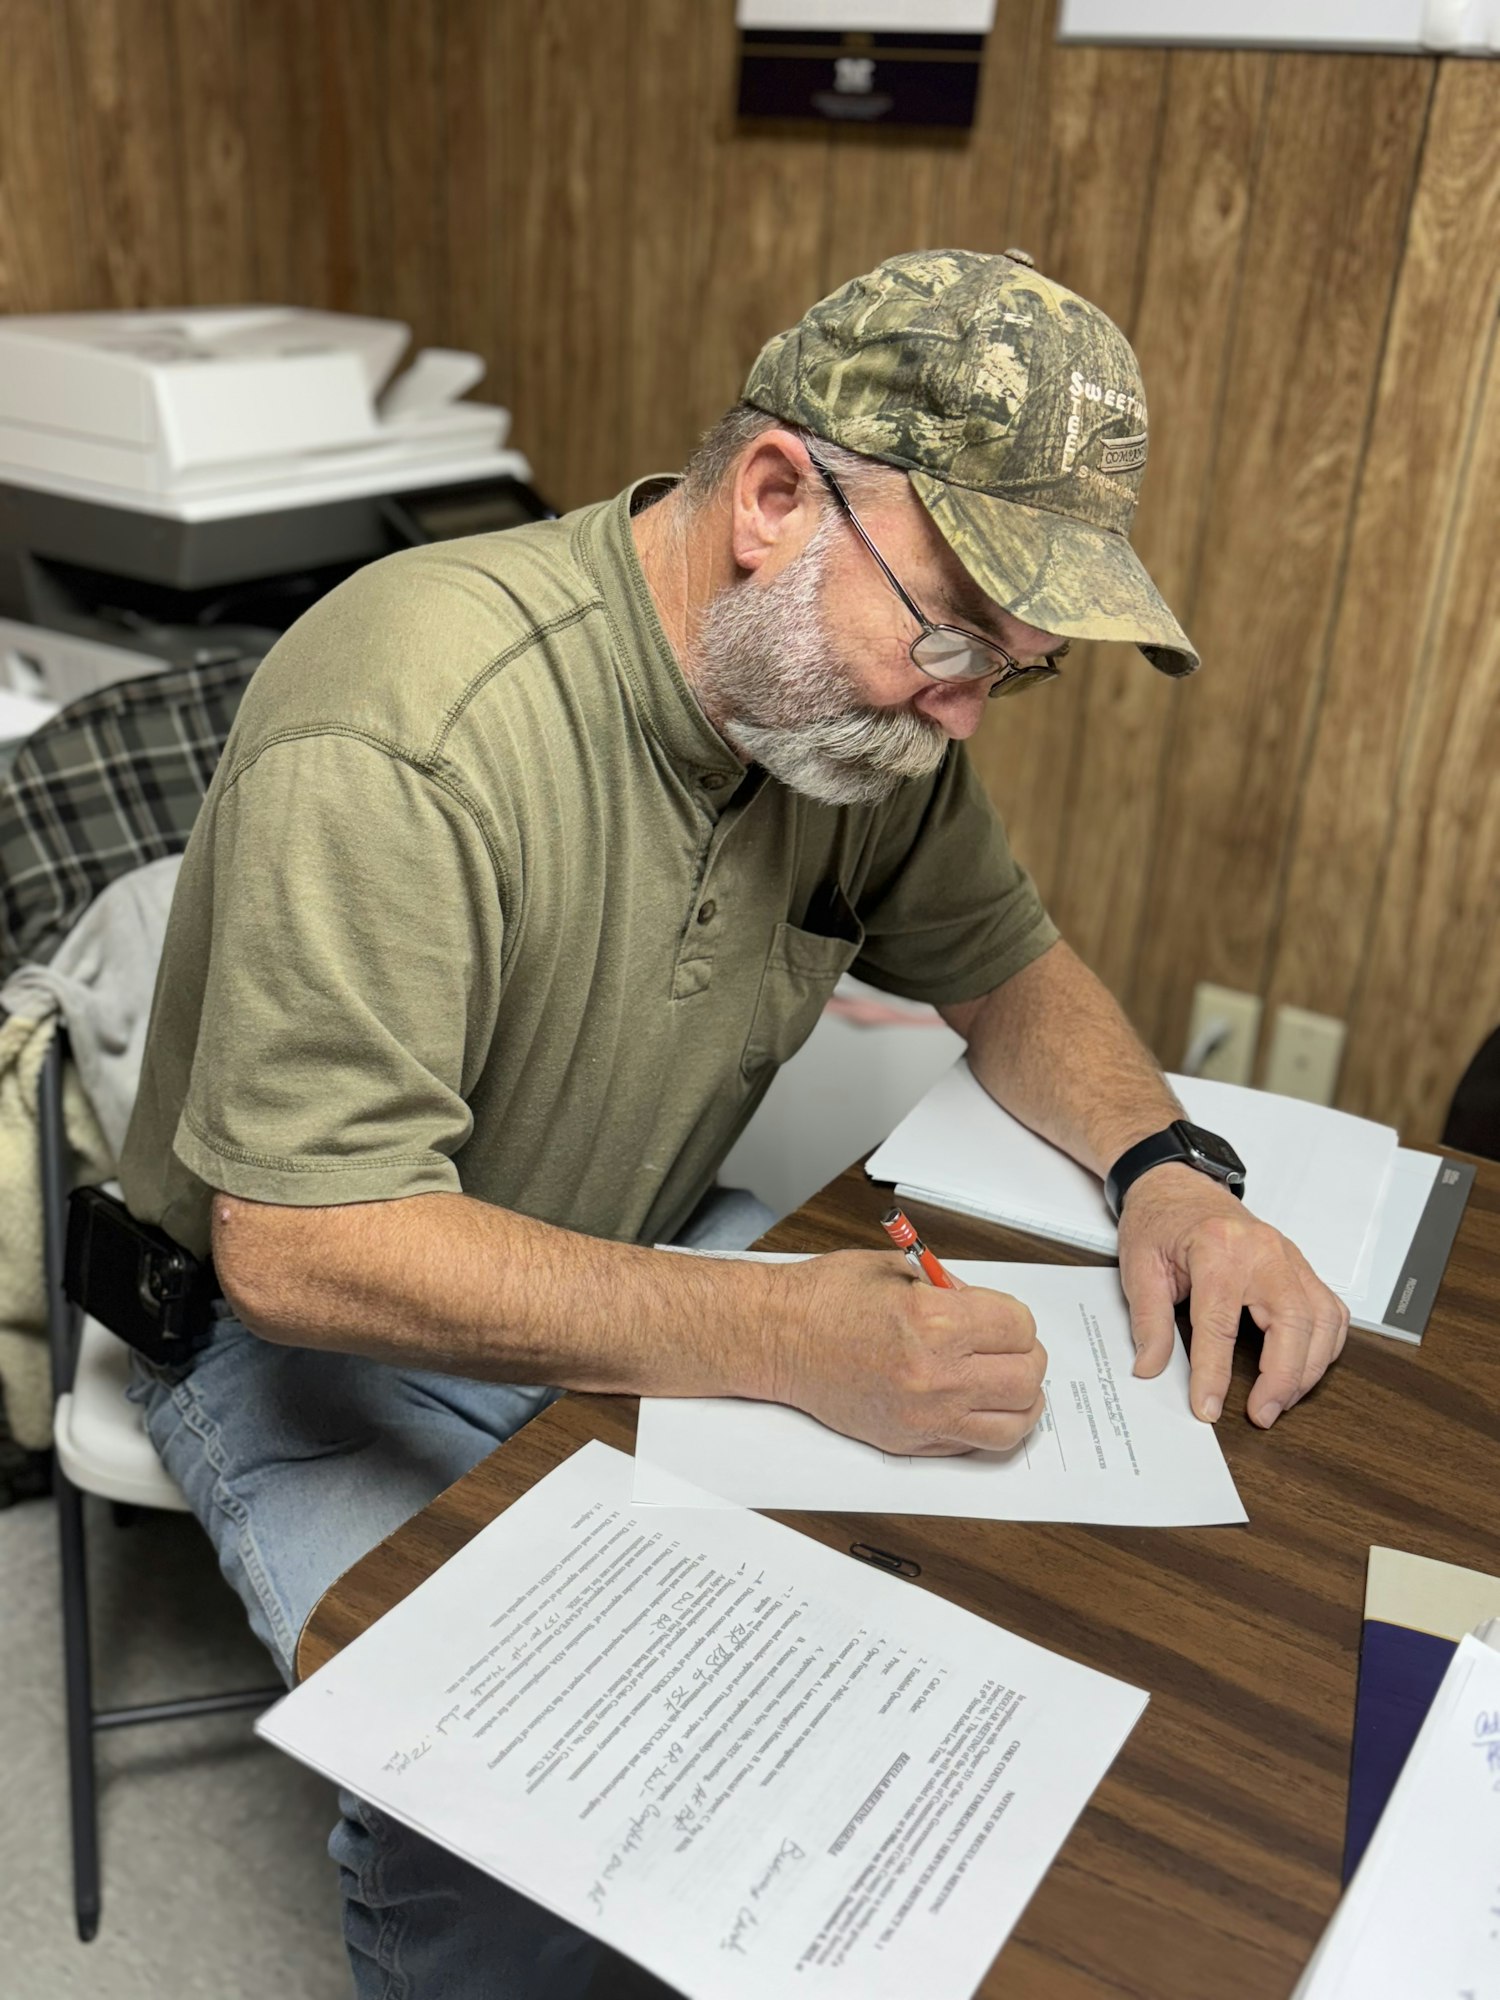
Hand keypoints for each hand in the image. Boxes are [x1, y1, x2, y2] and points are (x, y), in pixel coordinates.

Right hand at [768, 1250, 1046, 1454]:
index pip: (1019, 1328)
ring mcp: (924, 1416)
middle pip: (1025, 1378)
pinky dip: (987, 1425)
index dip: (1015, 1319)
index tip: (1001, 1318)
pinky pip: (976, 1445)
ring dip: (1018, 1400)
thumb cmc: (826, 1299)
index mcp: (935, 1321)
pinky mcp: (910, 1443)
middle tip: (1009, 1348)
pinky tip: (974, 1403)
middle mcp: (935, 1375)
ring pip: (1013, 1423)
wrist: (777, 1338)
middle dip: (1025, 1357)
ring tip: (1003, 1382)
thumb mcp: (898, 1270)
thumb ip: (953, 1290)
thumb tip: (988, 1312)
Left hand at [1119, 1164, 1349, 1426]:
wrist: (1177, 1185)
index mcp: (1217, 1249)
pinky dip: (1325, 1345)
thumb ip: (1148, 1321)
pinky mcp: (1299, 1265)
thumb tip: (1151, 1368)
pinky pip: (1330, 1309)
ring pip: (1322, 1319)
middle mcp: (1263, 1251)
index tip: (1207, 1407)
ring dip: (1308, 1368)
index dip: (1214, 1374)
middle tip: (1262, 1415)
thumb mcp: (1138, 1267)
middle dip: (1282, 1378)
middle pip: (1292, 1322)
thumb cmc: (1160, 1221)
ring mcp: (1288, 1256)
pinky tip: (1304, 1368)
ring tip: (1281, 1400)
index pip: (1220, 1325)